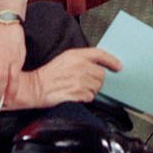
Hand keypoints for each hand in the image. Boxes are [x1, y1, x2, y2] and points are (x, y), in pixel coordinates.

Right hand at [4, 47, 121, 110]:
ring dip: (91, 90)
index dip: (111, 60)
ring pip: (97, 87)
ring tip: (78, 89)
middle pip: (101, 74)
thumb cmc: (48, 75)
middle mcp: (79, 66)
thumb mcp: (64, 59)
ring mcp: (78, 80)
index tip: (118, 66)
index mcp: (75, 55)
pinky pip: (90, 97)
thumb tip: (97, 66)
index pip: (100, 54)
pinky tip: (76, 95)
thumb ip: (81, 60)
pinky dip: (85, 98)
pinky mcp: (76, 92)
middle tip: (86, 83)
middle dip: (96, 80)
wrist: (35, 87)